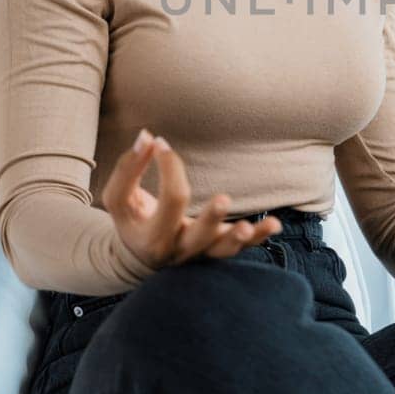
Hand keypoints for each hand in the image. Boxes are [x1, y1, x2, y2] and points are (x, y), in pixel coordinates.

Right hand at [101, 127, 282, 267]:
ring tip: (249, 226)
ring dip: (239, 238)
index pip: (170, 199)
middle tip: (223, 199)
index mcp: (153, 237)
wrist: (141, 256)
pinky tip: (274, 225)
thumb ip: (128, 168)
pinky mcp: (217, 251)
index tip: (160, 144)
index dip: (169, 167)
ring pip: (223, 250)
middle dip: (212, 219)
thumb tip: (148, 137)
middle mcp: (180, 250)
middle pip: (199, 237)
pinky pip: (241, 250)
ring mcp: (201, 254)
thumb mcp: (120, 199)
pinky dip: (258, 238)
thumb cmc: (132, 220)